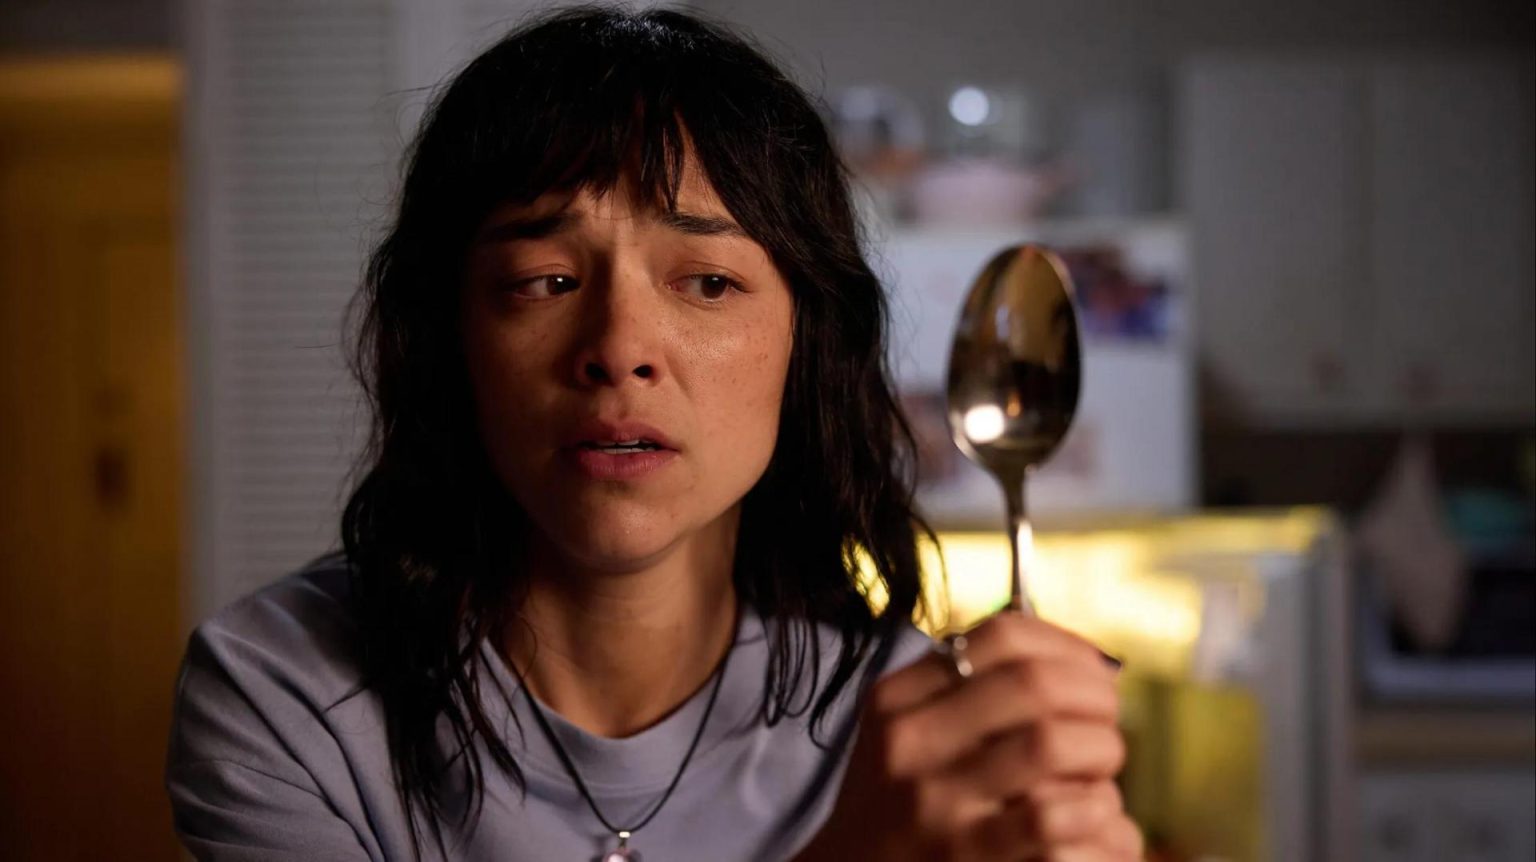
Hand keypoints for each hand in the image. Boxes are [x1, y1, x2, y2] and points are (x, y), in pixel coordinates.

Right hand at [797, 612, 1142, 860]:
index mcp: (898, 697)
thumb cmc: (898, 801)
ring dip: (1099, 749)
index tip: (1095, 669)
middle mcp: (910, 741)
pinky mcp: (964, 856)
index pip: (1002, 636)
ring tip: (1102, 763)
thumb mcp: (905, 733)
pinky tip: (1095, 809)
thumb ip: (966, 691)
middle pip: (1034, 683)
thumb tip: (1075, 662)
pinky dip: (1093, 807)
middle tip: (1108, 717)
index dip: (1068, 646)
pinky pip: (1052, 817)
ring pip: (1049, 743)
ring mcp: (934, 801)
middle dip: (1094, 696)